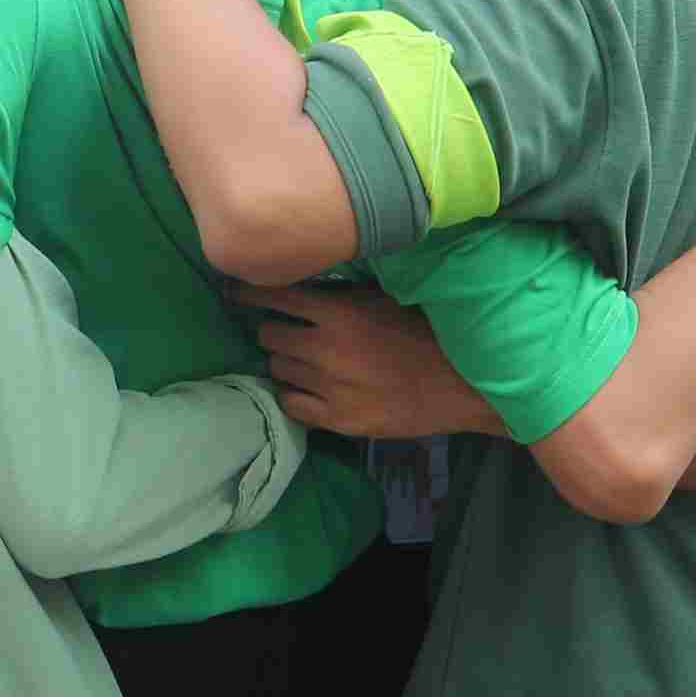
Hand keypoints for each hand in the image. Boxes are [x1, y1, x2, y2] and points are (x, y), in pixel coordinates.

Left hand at [234, 281, 495, 441]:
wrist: (462, 385)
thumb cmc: (427, 332)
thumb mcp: (385, 298)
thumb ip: (342, 292)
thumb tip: (298, 277)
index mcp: (339, 312)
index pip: (274, 295)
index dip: (248, 291)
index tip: (233, 289)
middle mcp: (325, 349)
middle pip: (268, 334)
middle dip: (273, 328)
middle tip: (284, 328)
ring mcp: (328, 387)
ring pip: (277, 368)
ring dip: (283, 360)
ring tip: (301, 358)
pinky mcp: (336, 420)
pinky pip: (290, 404)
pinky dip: (291, 393)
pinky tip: (305, 386)